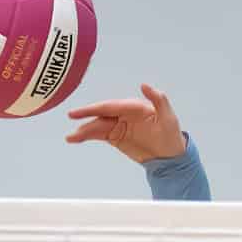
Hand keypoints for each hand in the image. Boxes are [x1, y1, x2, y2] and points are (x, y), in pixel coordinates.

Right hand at [64, 83, 186, 164]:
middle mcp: (123, 114)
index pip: (110, 106)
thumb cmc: (171, 134)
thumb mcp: (168, 117)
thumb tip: (144, 84)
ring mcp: (118, 125)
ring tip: (71, 138)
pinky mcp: (116, 137)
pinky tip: (77, 139)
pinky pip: (99, 135)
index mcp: (133, 107)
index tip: (82, 111)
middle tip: (71, 118)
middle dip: (85, 118)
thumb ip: (158, 99)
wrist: (170, 156)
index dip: (95, 108)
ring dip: (84, 131)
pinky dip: (87, 137)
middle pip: (101, 115)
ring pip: (97, 126)